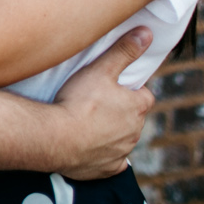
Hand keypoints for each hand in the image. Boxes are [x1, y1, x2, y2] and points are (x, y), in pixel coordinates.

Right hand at [50, 27, 155, 179]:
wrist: (56, 138)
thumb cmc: (78, 102)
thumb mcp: (101, 69)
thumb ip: (124, 51)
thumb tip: (147, 33)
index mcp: (137, 107)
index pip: (145, 96)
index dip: (131, 90)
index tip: (115, 87)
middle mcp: (135, 132)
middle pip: (133, 118)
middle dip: (121, 111)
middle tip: (96, 102)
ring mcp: (122, 152)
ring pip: (123, 139)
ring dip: (112, 132)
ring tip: (88, 121)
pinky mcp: (107, 169)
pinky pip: (112, 162)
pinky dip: (104, 154)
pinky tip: (89, 145)